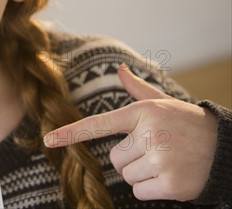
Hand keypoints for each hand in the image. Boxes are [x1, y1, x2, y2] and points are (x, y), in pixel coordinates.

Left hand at [43, 64, 217, 200]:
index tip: (48, 140)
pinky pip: (140, 192)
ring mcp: (162, 159)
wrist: (224, 147)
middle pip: (114, 159)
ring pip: (127, 176)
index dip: (71, 133)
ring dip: (142, 174)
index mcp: (142, 113)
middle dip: (131, 158)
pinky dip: (152, 188)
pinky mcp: (171, 183)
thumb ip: (136, 89)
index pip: (99, 124)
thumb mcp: (162, 103)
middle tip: (156, 150)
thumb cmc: (186, 123)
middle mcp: (150, 134)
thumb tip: (119, 68)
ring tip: (166, 161)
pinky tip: (171, 176)